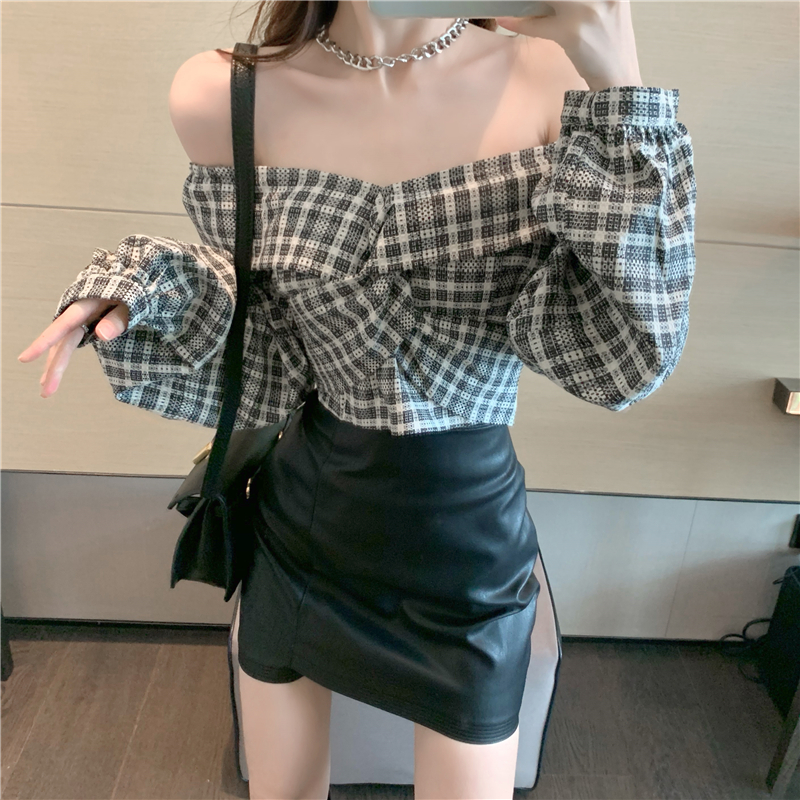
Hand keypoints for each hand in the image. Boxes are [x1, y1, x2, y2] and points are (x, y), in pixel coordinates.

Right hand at [17, 297, 129, 397]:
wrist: (129, 279)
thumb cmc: (130, 290)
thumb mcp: (129, 303)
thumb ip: (117, 319)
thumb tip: (101, 336)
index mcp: (85, 305)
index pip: (62, 327)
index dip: (44, 342)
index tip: (25, 358)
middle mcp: (76, 314)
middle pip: (61, 343)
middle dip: (54, 368)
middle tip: (46, 392)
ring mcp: (78, 320)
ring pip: (61, 345)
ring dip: (54, 365)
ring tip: (46, 388)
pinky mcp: (83, 324)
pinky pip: (68, 343)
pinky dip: (61, 356)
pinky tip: (53, 370)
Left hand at [495, 1, 642, 91]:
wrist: (618, 78)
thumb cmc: (609, 43)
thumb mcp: (609, 5)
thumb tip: (547, 0)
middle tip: (526, 1)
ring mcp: (587, 9)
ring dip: (527, 2)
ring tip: (514, 4)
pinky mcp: (572, 32)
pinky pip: (539, 23)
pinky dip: (520, 22)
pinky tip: (506, 19)